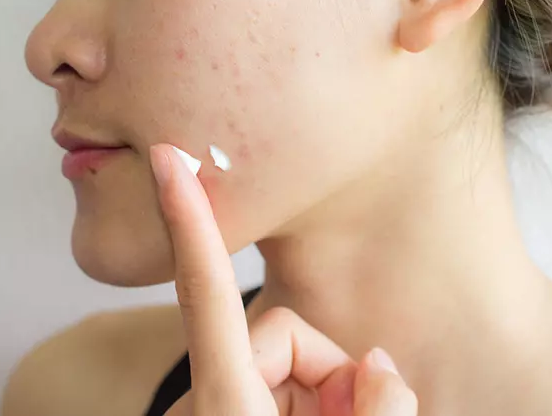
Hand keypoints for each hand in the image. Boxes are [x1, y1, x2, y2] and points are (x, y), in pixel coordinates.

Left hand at [149, 144, 417, 415]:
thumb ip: (383, 407)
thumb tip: (377, 363)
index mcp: (226, 406)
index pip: (208, 290)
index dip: (190, 218)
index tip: (168, 161)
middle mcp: (204, 401)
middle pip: (282, 329)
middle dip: (325, 370)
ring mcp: (210, 409)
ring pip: (285, 356)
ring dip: (319, 394)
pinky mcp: (221, 415)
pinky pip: (274, 381)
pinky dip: (303, 403)